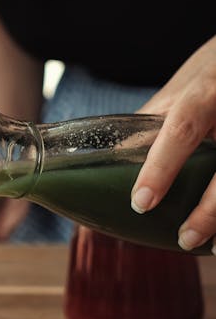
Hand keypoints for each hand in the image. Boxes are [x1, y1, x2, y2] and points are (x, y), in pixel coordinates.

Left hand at [132, 37, 215, 250]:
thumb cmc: (215, 72)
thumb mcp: (185, 86)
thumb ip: (155, 119)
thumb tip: (114, 156)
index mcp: (205, 91)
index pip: (182, 129)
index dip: (161, 167)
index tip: (141, 202)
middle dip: (209, 209)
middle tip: (184, 238)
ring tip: (211, 245)